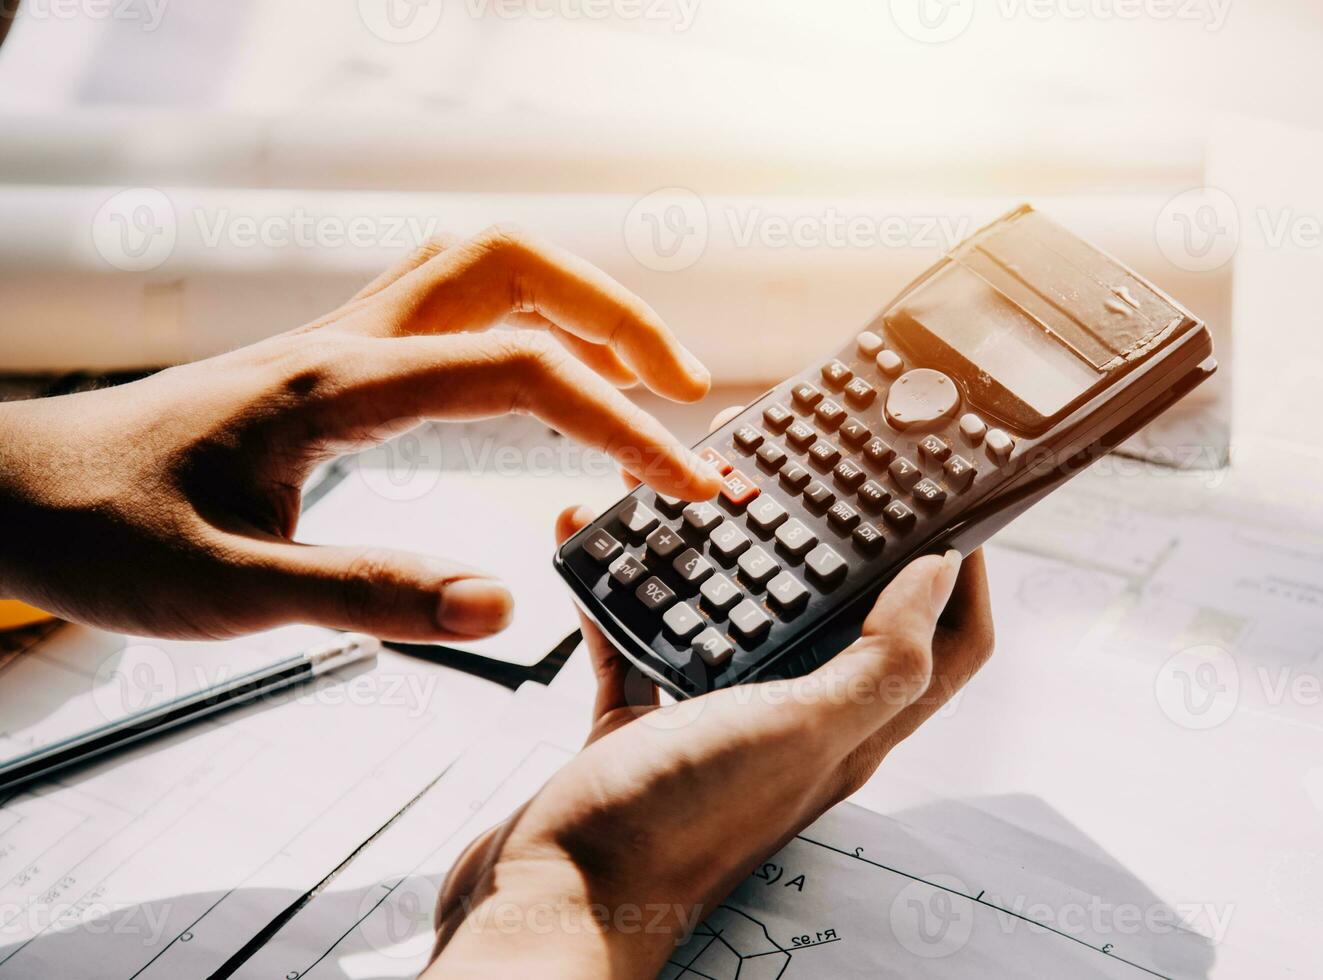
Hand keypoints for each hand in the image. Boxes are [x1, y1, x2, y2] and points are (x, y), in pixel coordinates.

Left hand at [0, 228, 721, 640]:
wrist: (19, 493)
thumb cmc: (109, 535)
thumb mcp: (231, 591)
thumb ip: (368, 597)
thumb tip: (501, 604)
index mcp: (340, 387)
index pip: (520, 369)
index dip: (621, 421)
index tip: (685, 483)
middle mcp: (350, 340)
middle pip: (517, 264)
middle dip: (620, 317)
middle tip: (685, 392)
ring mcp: (340, 339)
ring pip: (486, 267)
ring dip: (577, 306)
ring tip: (636, 382)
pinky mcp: (331, 359)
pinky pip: (451, 303)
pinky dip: (524, 324)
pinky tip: (538, 387)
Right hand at [427, 500, 993, 977]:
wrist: (555, 896)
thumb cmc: (677, 825)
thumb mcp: (800, 730)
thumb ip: (878, 661)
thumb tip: (941, 579)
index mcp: (848, 730)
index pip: (942, 650)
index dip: (963, 579)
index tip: (950, 507)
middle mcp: (790, 724)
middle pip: (838, 620)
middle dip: (834, 544)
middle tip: (818, 478)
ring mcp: (715, 723)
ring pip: (734, 620)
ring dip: (723, 558)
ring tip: (696, 495)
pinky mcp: (644, 725)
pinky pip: (642, 642)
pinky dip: (626, 595)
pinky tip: (597, 546)